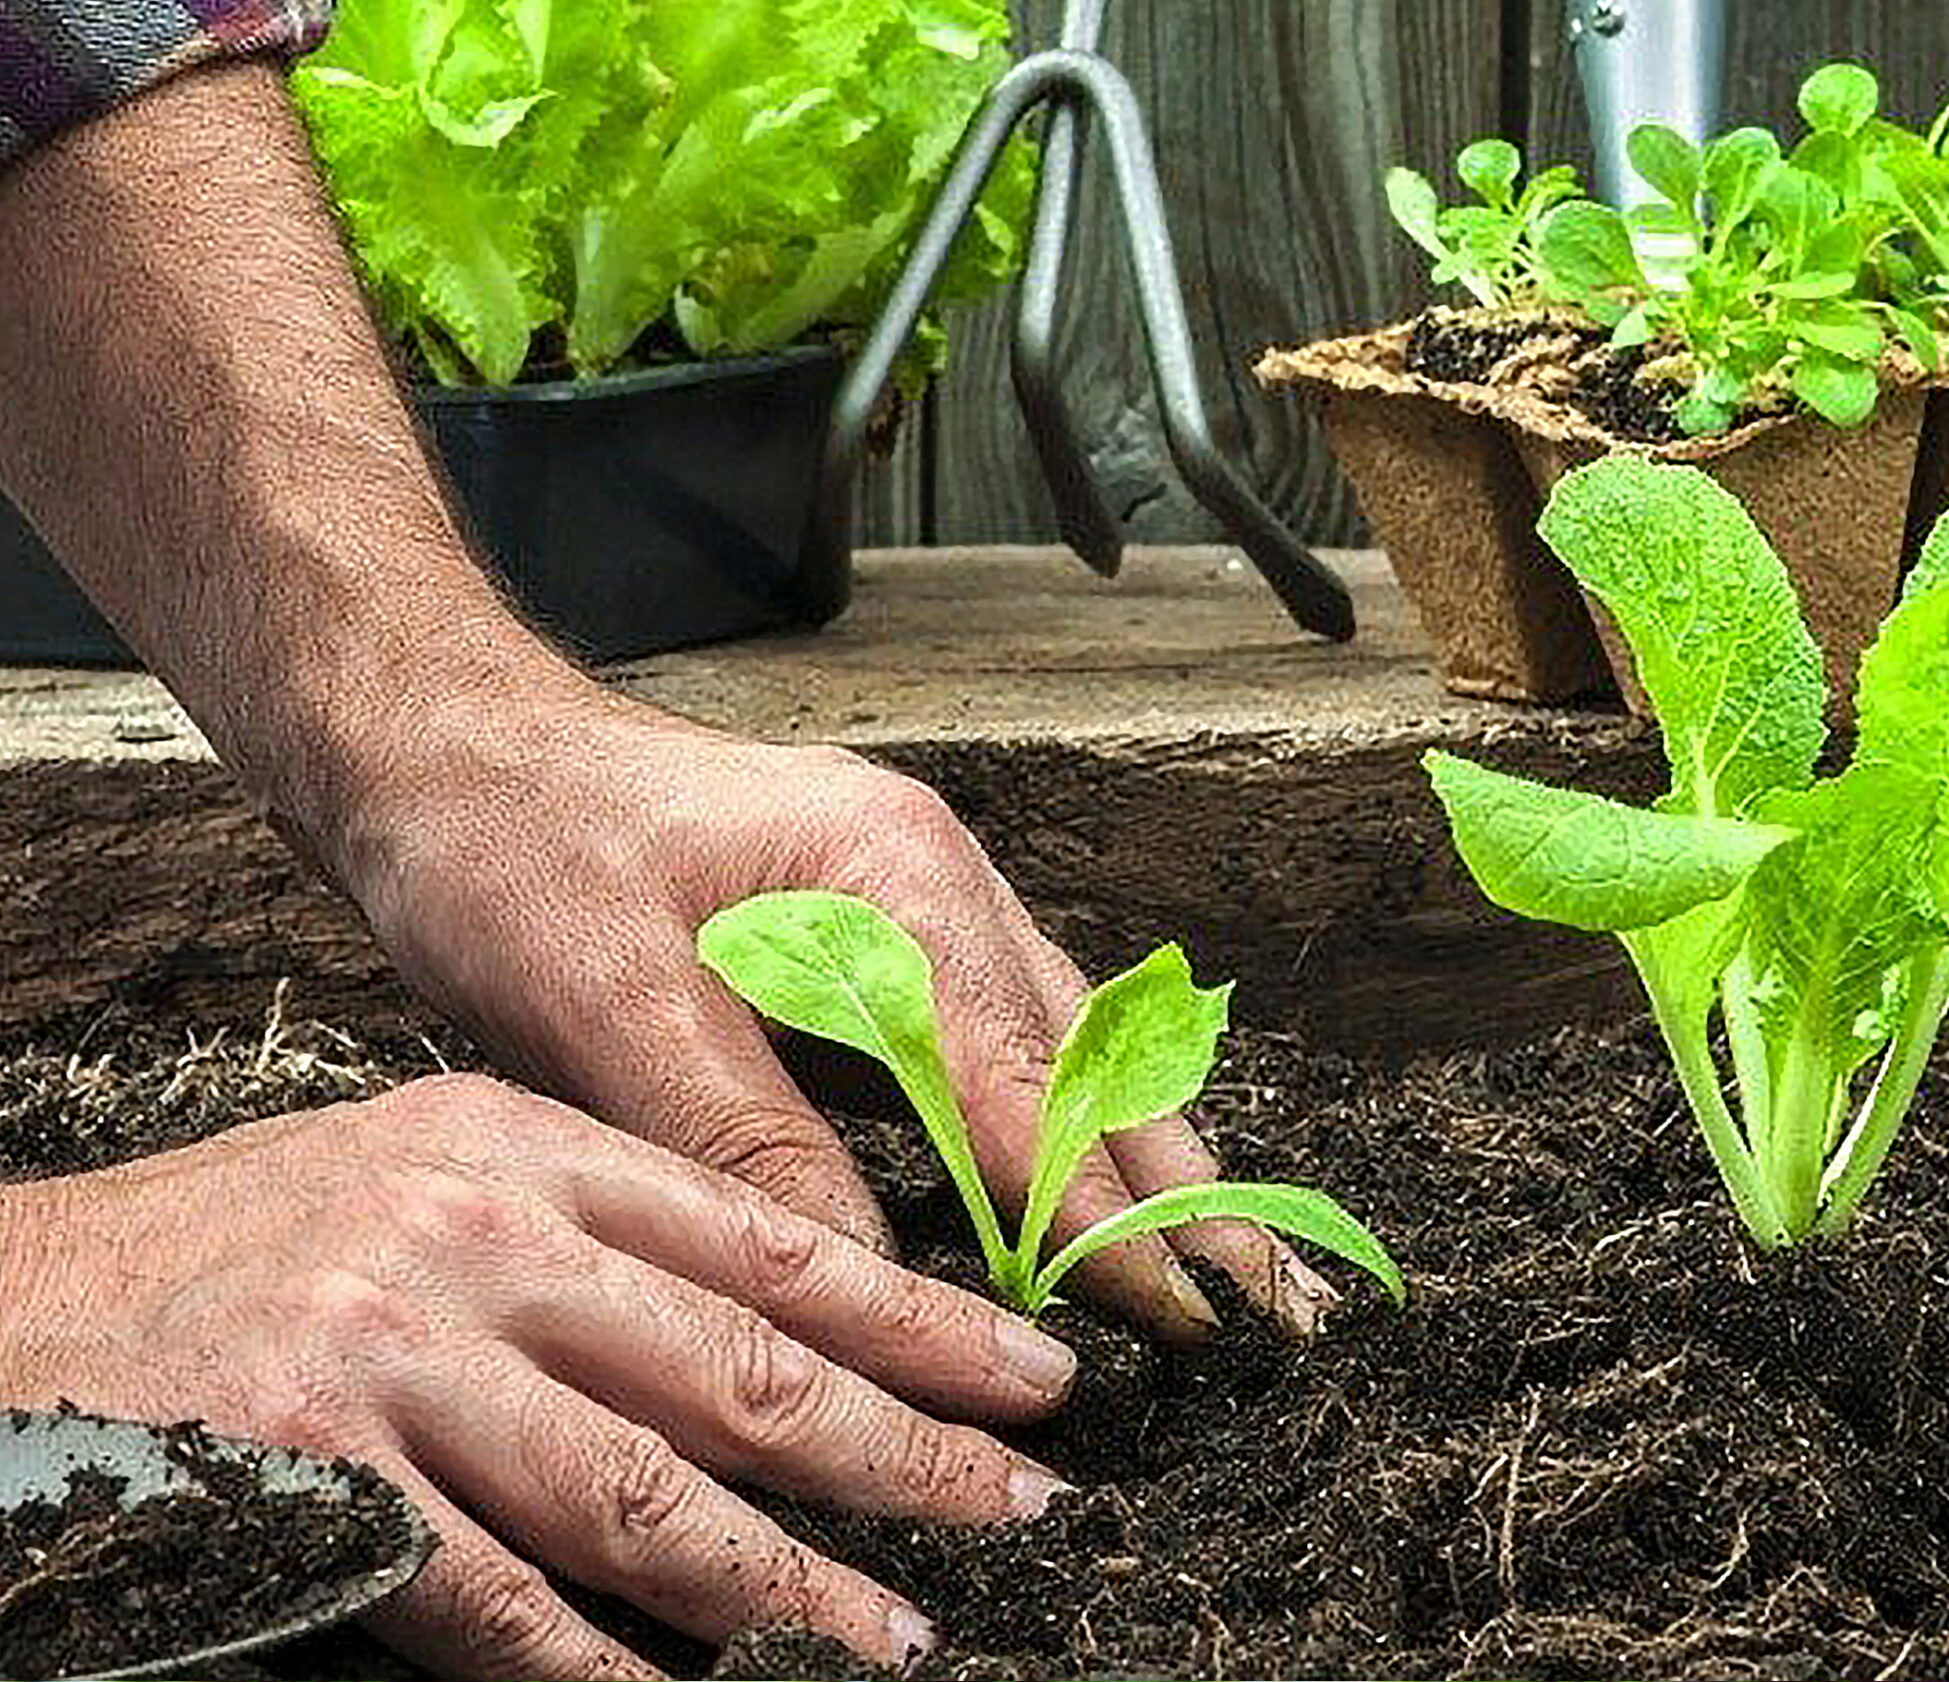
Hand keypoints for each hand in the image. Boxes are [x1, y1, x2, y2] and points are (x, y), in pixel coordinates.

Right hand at [0, 1073, 1076, 1677]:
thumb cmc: (243, 1249)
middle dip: (902, 1444)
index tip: (1026, 1373)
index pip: (764, 1235)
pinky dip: (600, 1670)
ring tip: (905, 1635)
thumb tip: (758, 1338)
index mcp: (521, 1143)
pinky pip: (494, 1603)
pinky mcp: (312, 1472)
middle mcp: (477, 1229)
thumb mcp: (422, 1178)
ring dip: (789, 1582)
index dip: (913, 1316)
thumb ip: (579, 1239)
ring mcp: (395, 1348)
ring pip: (642, 1486)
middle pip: (737, 1358)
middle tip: (1025, 1503)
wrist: (25, 1304)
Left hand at [342, 674, 1329, 1341]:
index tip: (1178, 1316)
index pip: (1024, 1080)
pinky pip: (1002, 1022)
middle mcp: (927, 870)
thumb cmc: (516, 845)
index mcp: (887, 870)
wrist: (450, 743)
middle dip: (1176, 1181)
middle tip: (1269, 1307)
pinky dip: (1062, 1109)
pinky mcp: (873, 915)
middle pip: (1085, 1049)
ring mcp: (909, 885)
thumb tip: (863, 1282)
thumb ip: (747, 1140)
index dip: (1100, 1213)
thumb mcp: (608, 1004)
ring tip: (1219, 1256)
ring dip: (1137, 1149)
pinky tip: (1089, 1172)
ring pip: (1062, 1034)